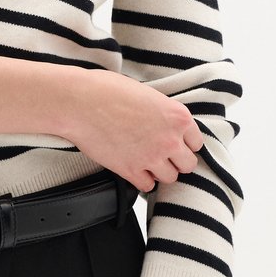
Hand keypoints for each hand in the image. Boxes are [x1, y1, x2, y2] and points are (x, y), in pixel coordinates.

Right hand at [63, 72, 203, 192]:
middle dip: (176, 160)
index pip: (197, 142)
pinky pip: (147, 186)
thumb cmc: (107, 90)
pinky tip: (134, 168)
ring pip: (170, 178)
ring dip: (160, 171)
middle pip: (188, 164)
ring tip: (146, 161)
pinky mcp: (130, 170)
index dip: (184, 143)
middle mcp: (170, 139)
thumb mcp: (147, 93)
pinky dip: (142, 179)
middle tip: (162, 154)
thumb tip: (165, 123)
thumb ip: (163, 112)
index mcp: (177, 116)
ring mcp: (151, 157)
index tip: (175, 143)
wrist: (79, 102)